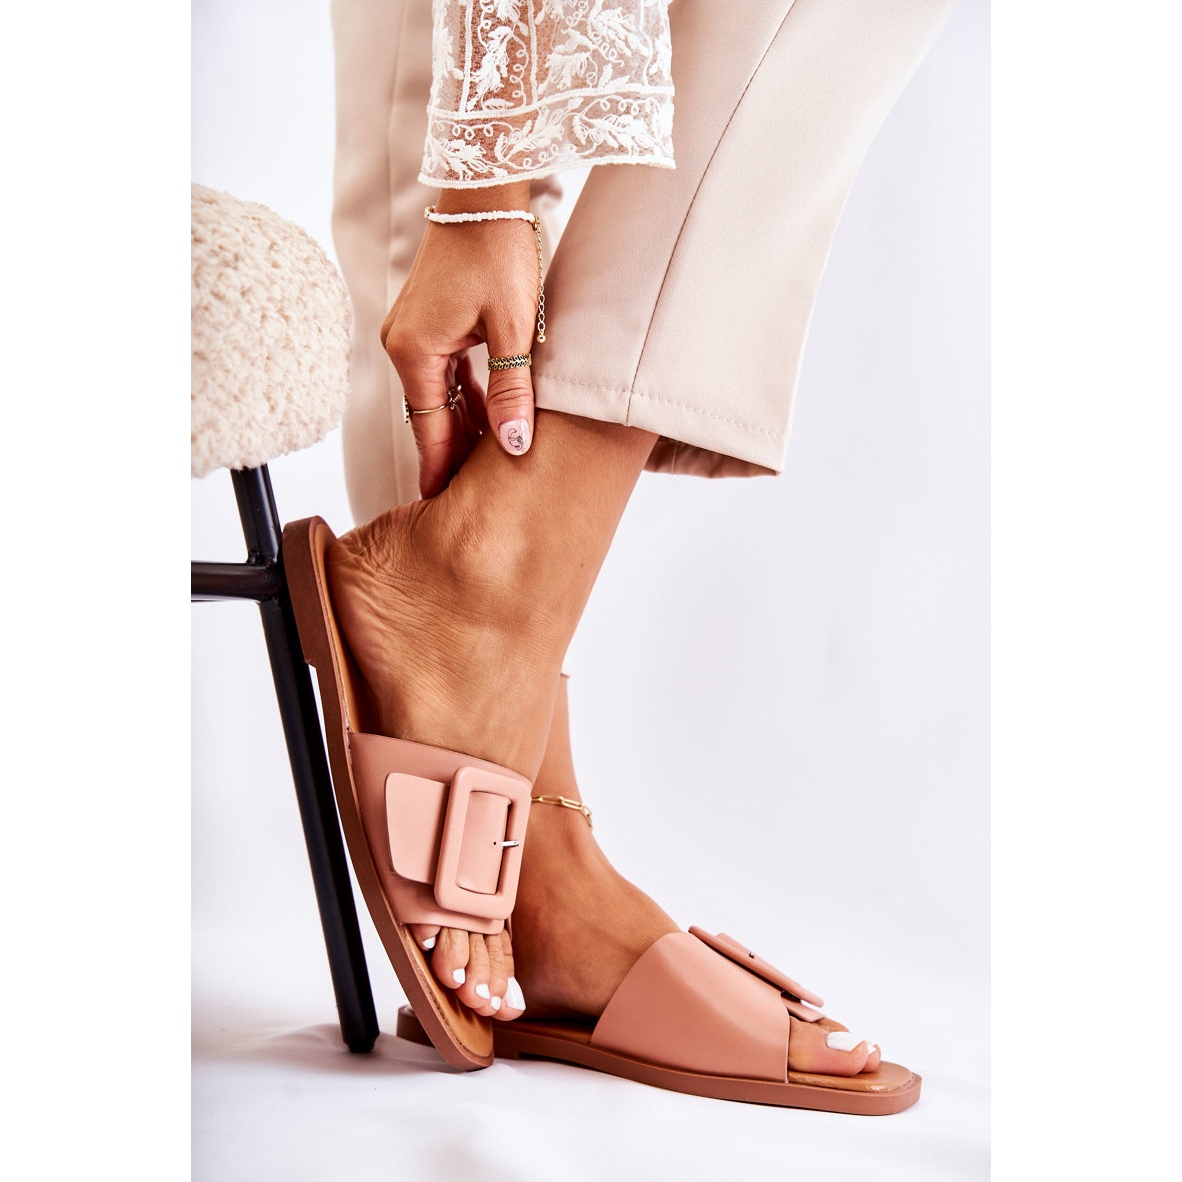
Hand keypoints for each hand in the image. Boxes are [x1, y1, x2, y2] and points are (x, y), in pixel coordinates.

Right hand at [381, 182, 538, 498]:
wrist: (483, 192)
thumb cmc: (498, 251)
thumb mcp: (512, 329)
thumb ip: (511, 390)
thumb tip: (512, 446)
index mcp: (414, 351)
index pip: (429, 427)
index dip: (439, 467)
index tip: (443, 503)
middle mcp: (403, 345)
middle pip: (430, 415)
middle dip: (452, 452)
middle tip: (473, 494)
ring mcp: (412, 331)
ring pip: (438, 395)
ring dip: (463, 424)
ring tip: (487, 462)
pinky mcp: (428, 320)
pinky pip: (444, 372)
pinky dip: (464, 396)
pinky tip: (488, 416)